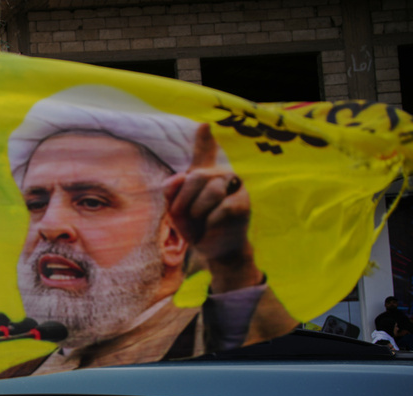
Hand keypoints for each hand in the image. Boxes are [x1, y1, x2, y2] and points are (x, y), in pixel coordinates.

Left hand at [163, 124, 260, 290]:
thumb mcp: (177, 209)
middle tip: (182, 216)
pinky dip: (210, 222)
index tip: (203, 126)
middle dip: (183, 200)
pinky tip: (214, 226)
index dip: (203, 140)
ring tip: (200, 222)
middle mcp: (222, 175)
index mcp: (205, 175)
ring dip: (196, 211)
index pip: (204, 153)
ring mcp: (235, 187)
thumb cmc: (196, 226)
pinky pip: (220, 209)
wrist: (214, 249)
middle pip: (197, 176)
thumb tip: (179, 177)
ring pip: (210, 191)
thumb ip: (172, 191)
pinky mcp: (243, 204)